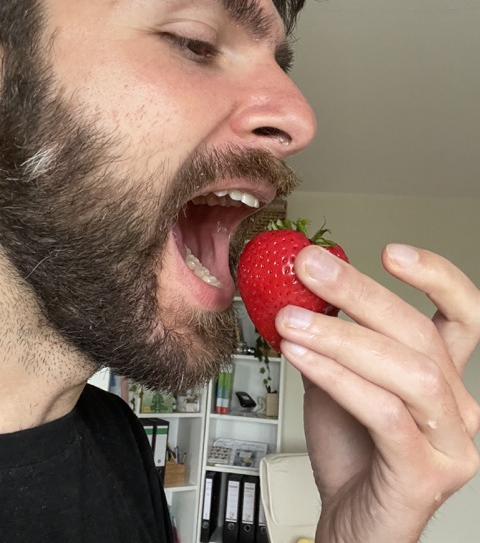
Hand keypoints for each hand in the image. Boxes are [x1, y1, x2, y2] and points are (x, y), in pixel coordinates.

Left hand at [277, 244, 479, 542]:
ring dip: (341, 336)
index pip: (465, 314)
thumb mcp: (340, 376)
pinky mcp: (424, 474)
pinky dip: (337, 377)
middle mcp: (458, 406)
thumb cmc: (350, 447)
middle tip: (312, 267)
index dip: (437, 276)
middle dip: (361, 292)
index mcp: (444, 375)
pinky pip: (383, 412)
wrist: (350, 519)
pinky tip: (300, 357)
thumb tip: (305, 283)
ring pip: (406, 370)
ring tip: (291, 318)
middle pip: (420, 332)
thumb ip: (334, 335)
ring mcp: (450, 442)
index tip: (390, 250)